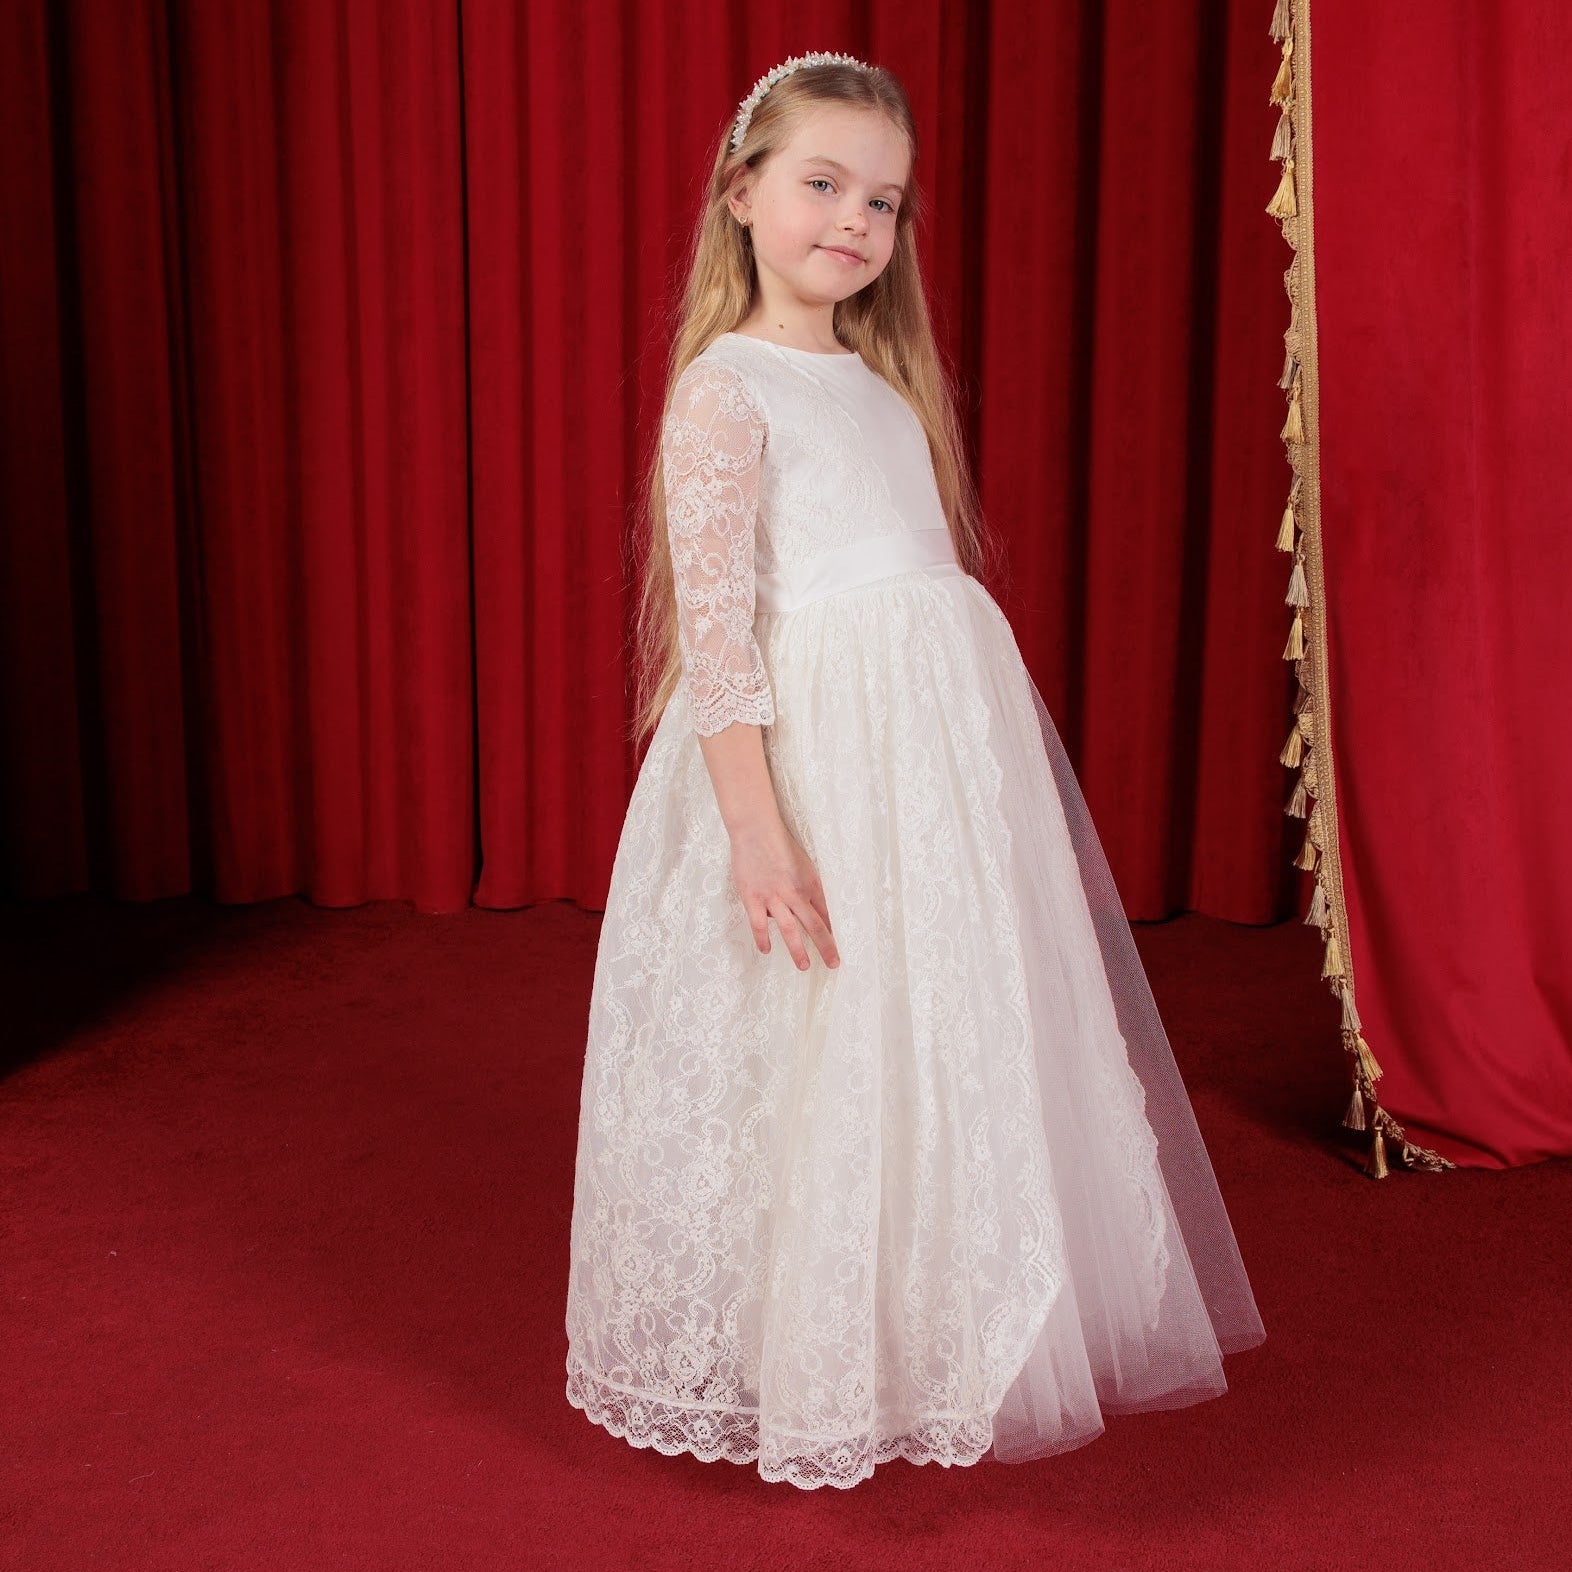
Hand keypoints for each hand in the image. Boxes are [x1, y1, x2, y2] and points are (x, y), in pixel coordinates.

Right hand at [728, 820, 840, 971]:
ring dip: (797, 950)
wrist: (756, 830)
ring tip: (804, 966)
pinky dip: (763, 939)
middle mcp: (795, 893)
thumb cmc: (781, 844)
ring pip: (789, 929)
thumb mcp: (804, 863)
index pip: (827, 913)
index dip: (835, 931)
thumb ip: (810, 885)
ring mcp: (773, 897)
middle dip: (826, 946)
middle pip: (814, 925)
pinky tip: (766, 951)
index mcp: (810, 883)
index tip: (842, 946)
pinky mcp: (752, 898)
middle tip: (834, 964)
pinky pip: (758, 924)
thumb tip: (817, 906)